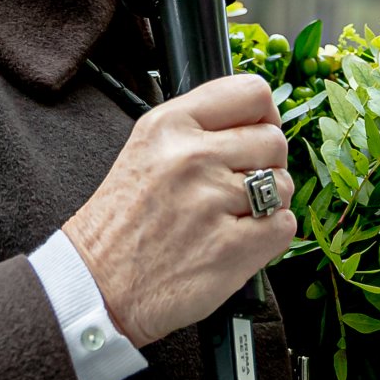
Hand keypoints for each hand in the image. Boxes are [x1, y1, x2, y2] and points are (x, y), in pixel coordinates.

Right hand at [62, 74, 296, 347]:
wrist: (96, 286)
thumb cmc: (122, 223)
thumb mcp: (146, 148)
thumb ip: (198, 127)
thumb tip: (257, 119)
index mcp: (170, 125)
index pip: (251, 92)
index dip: (265, 115)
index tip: (257, 133)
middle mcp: (191, 156)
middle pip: (274, 140)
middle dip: (266, 164)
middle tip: (238, 186)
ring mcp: (211, 202)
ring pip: (283, 185)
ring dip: (268, 203)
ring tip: (232, 216)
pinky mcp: (230, 248)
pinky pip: (283, 225)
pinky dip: (269, 236)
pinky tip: (238, 239)